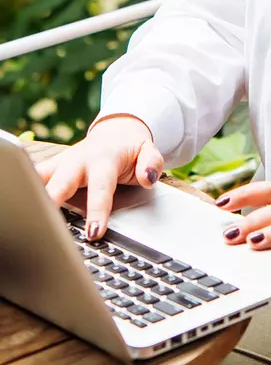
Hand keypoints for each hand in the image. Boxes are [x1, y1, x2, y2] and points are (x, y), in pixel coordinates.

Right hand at [36, 115, 162, 240]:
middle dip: (53, 201)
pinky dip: (28, 188)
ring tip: (30, 217)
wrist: (116, 132)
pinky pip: (34, 177)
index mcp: (104, 160)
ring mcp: (61, 163)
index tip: (94, 232)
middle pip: (61, 182)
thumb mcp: (148, 151)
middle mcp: (78, 161)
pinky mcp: (50, 168)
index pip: (101, 189)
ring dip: (34, 194)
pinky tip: (24, 206)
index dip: (98, 211)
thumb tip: (148, 177)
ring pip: (40, 178)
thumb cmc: (131, 149)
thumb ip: (152, 163)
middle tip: (46, 224)